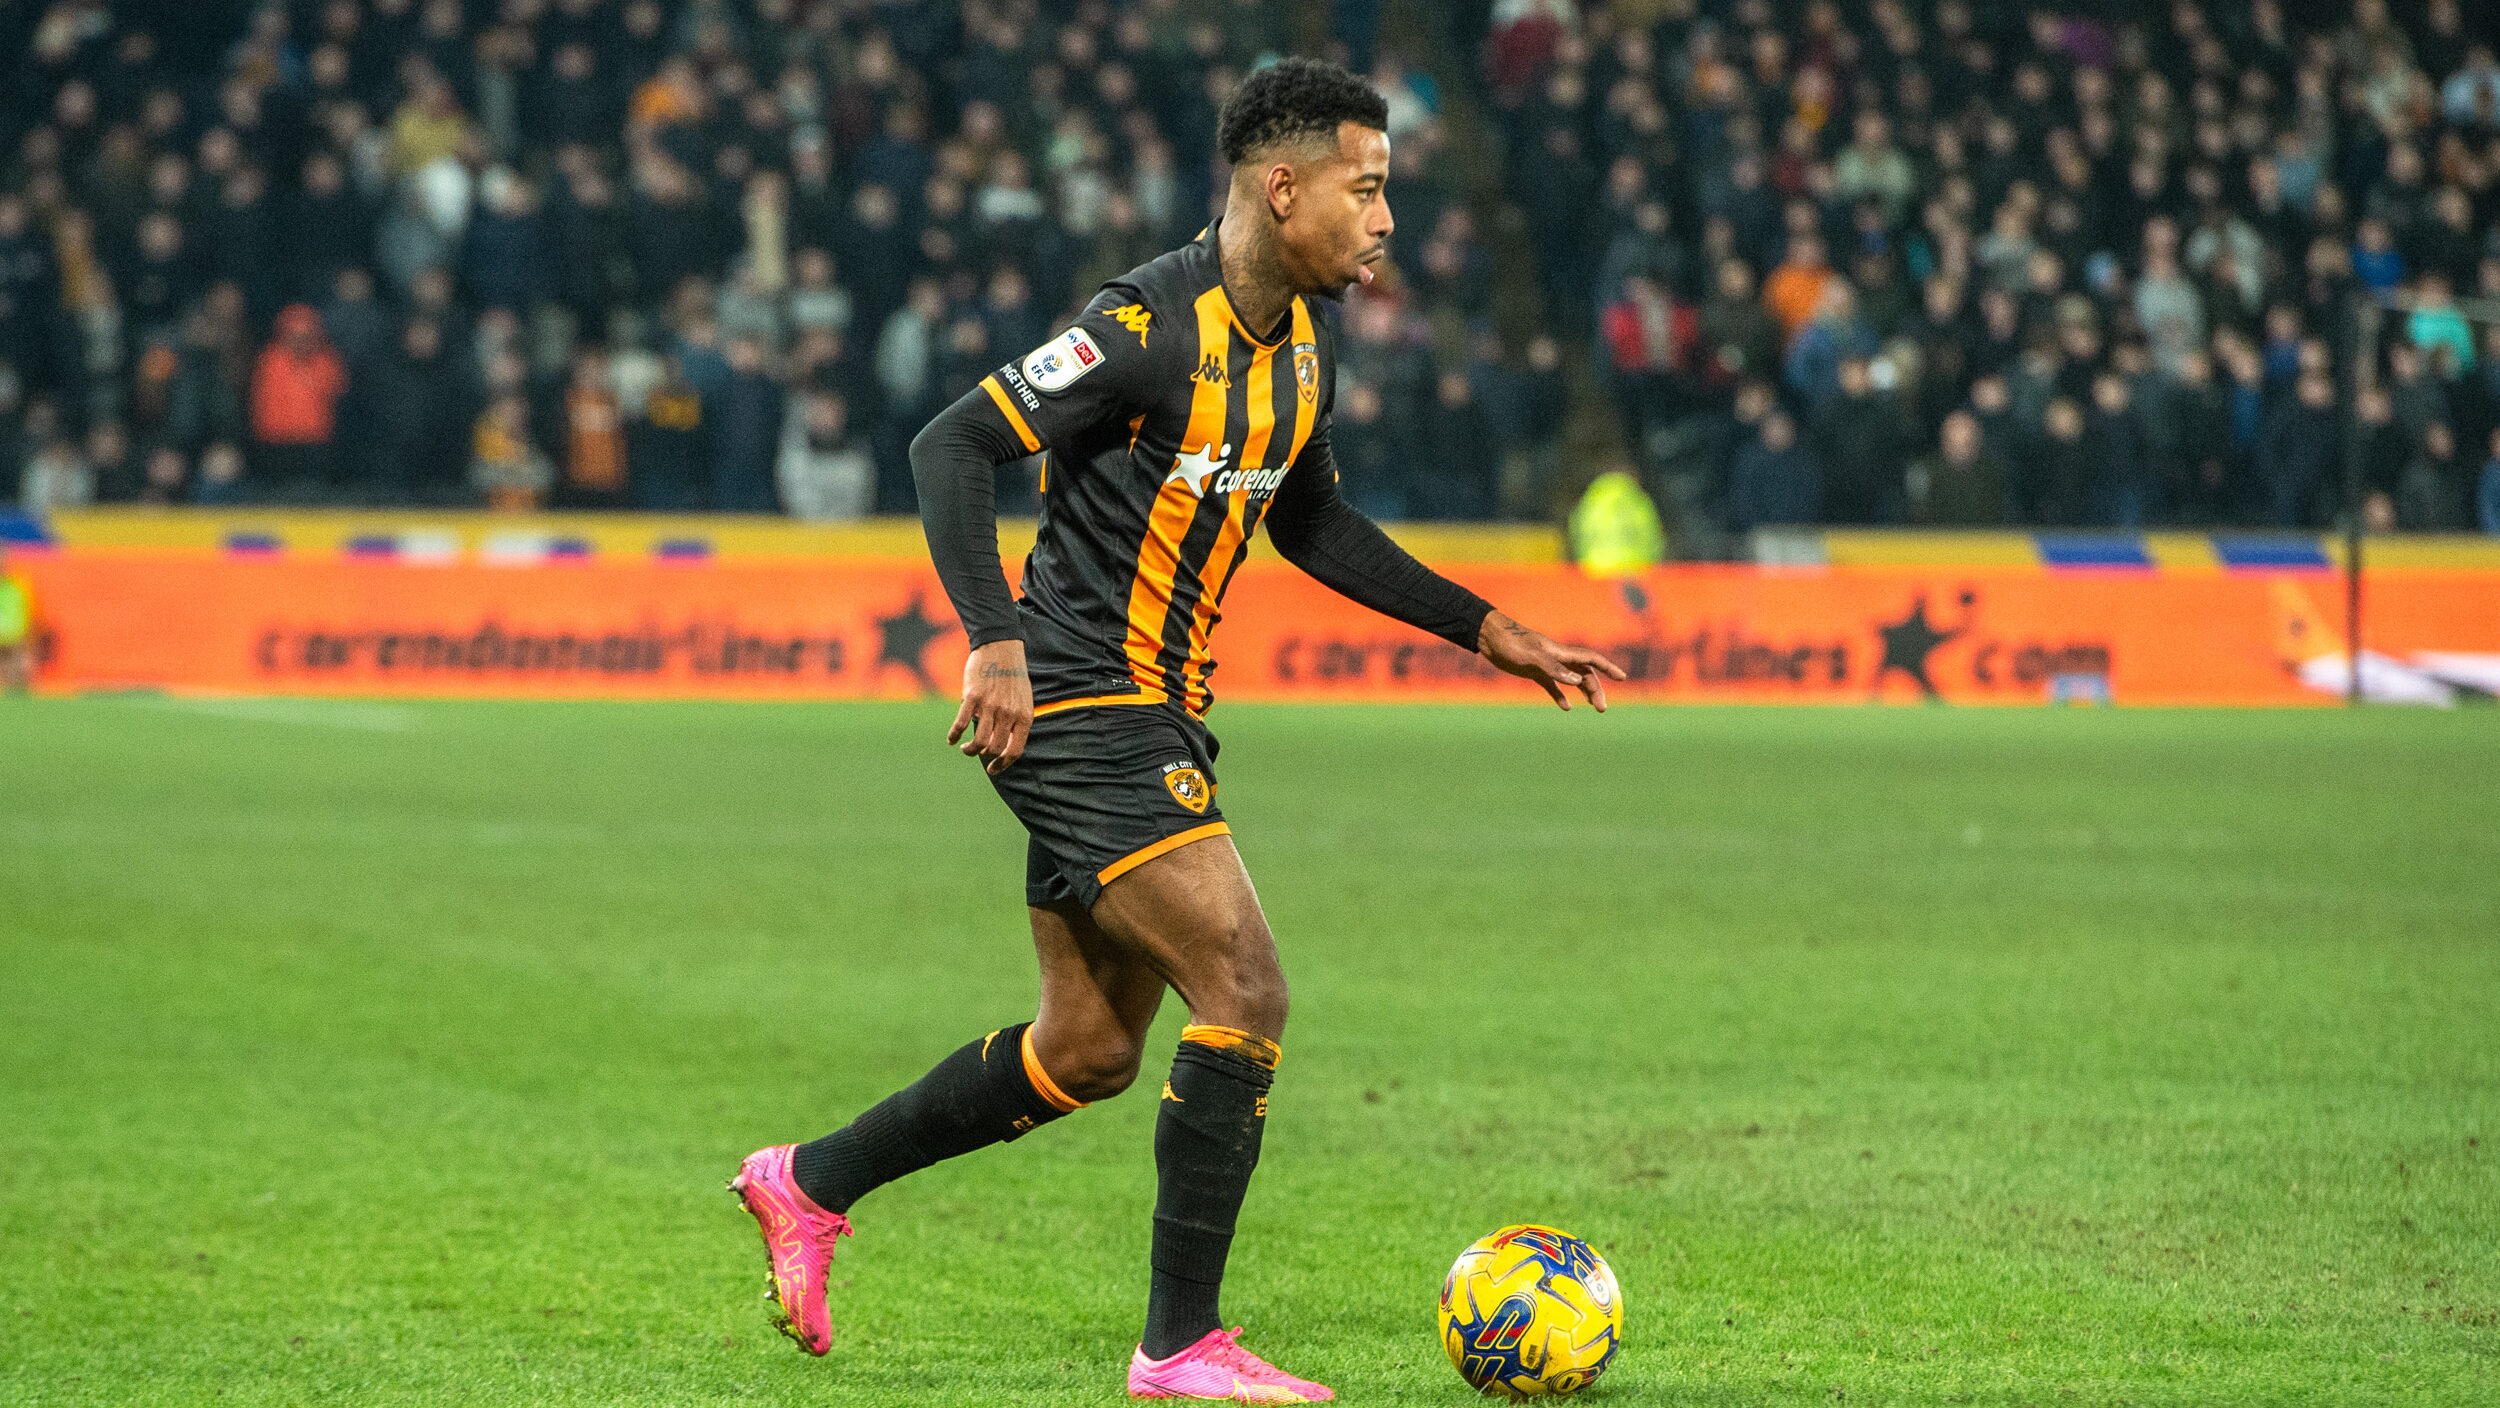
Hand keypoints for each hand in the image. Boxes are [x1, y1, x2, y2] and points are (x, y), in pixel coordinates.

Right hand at [950, 640, 1033, 773]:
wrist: (1001, 648)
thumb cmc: (1012, 675)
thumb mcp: (1023, 700)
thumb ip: (1016, 721)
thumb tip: (1004, 743)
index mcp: (1024, 717)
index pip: (1014, 750)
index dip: (1003, 764)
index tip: (993, 768)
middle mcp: (1008, 714)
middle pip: (994, 748)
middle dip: (984, 756)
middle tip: (976, 752)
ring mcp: (991, 706)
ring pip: (979, 741)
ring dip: (970, 751)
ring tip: (965, 749)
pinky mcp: (973, 697)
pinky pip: (961, 724)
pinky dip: (954, 736)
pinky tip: (951, 740)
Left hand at [1477, 610, 1627, 711]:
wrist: (1489, 637)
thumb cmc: (1510, 644)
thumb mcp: (1532, 658)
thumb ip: (1554, 669)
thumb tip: (1577, 681)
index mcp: (1560, 653)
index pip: (1590, 659)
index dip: (1607, 667)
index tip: (1623, 677)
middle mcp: (1557, 658)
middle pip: (1584, 673)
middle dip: (1596, 689)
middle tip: (1602, 708)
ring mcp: (1546, 665)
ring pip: (1572, 679)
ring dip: (1584, 692)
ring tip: (1594, 707)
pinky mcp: (1534, 671)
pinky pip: (1552, 685)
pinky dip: (1560, 695)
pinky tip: (1565, 707)